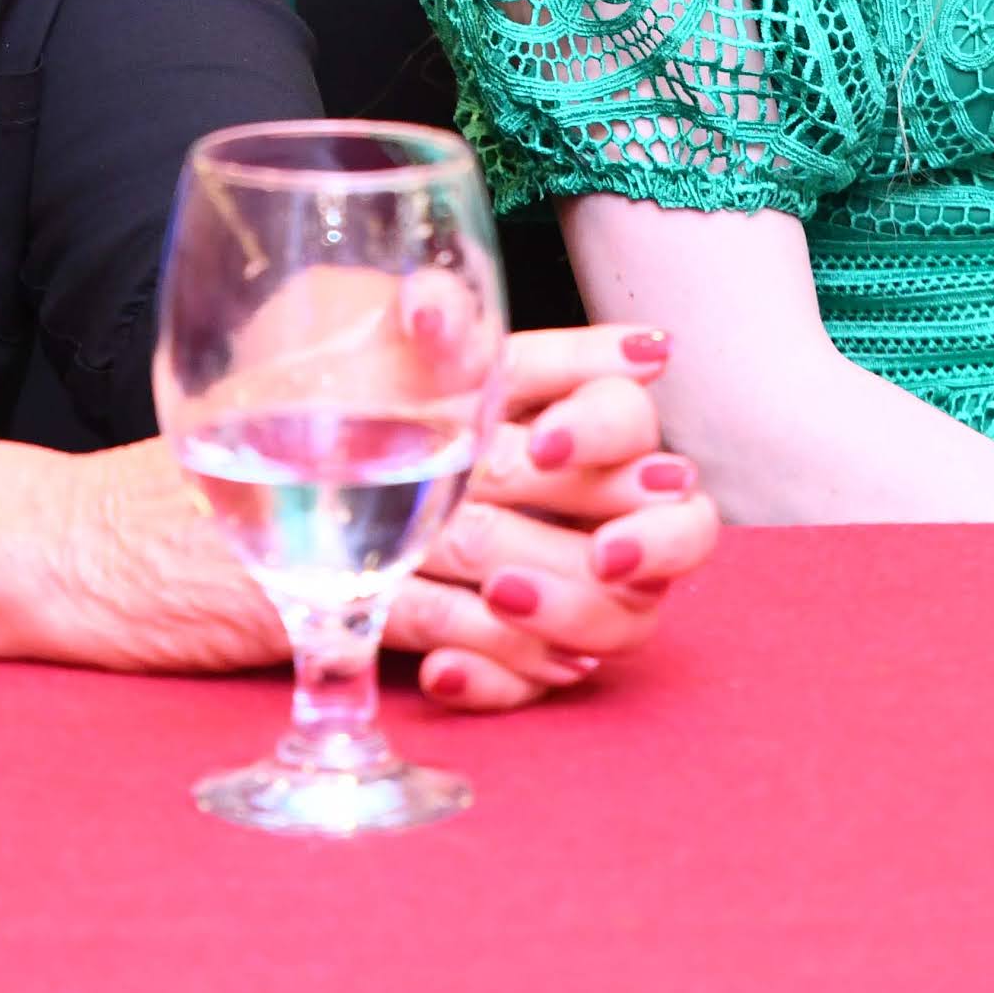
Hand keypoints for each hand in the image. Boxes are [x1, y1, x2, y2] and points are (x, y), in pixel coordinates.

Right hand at [21, 327, 719, 707]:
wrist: (85, 544)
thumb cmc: (191, 476)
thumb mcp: (285, 397)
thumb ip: (372, 370)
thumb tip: (459, 353)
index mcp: (365, 368)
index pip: (498, 343)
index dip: (586, 348)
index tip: (654, 355)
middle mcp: (369, 428)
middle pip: (531, 447)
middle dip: (618, 481)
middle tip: (676, 500)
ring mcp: (351, 515)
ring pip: (506, 549)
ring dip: (581, 582)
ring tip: (631, 596)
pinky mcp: (325, 594)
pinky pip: (440, 626)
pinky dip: (506, 651)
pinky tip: (554, 662)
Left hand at [396, 325, 718, 711]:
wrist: (310, 495)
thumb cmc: (376, 412)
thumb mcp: (395, 361)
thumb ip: (429, 321)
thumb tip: (434, 309)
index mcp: (584, 426)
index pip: (633, 419)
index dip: (602, 435)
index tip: (539, 445)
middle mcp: (609, 509)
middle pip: (683, 528)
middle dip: (636, 542)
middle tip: (581, 544)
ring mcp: (583, 589)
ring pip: (629, 618)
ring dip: (570, 609)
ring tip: (494, 594)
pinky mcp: (533, 655)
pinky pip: (539, 683)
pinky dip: (493, 678)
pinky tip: (440, 667)